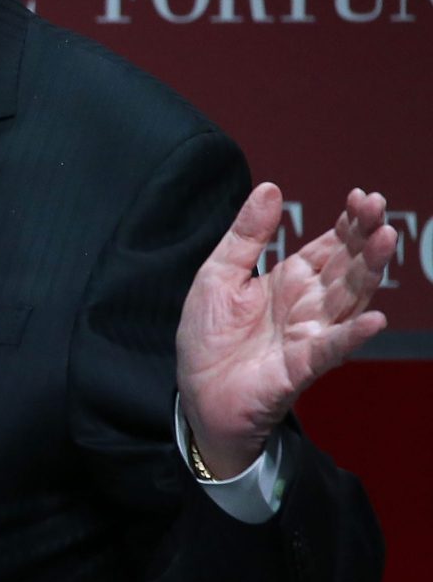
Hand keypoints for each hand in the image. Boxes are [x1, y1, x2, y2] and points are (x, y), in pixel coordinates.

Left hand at [176, 182, 395, 477]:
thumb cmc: (209, 337)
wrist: (196, 393)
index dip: (347, 223)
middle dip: (365, 237)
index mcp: (290, 281)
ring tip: (386, 240)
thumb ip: (246, 235)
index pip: (329, 247)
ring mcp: (309, 335)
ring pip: (348, 300)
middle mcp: (308, 305)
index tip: (360, 196)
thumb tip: (270, 187)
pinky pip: (331, 349)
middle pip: (346, 267)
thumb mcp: (218, 274)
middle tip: (378, 207)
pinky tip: (374, 319)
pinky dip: (352, 335)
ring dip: (368, 271)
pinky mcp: (301, 366)